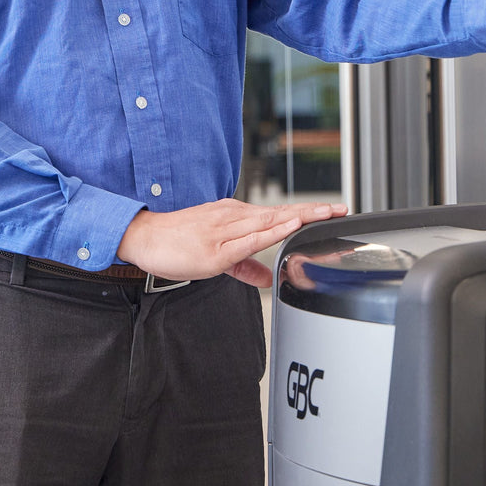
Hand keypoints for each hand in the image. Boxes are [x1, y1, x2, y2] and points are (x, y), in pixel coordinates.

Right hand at [116, 198, 349, 287]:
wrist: (144, 237)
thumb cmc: (176, 242)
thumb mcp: (217, 256)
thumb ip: (244, 265)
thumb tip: (267, 276)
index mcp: (235, 217)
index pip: (278, 214)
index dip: (306, 213)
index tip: (332, 212)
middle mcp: (234, 217)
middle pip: (281, 213)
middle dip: (313, 212)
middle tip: (342, 210)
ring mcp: (226, 230)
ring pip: (270, 221)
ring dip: (300, 218)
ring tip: (325, 215)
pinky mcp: (217, 247)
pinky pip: (249, 239)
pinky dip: (271, 232)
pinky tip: (288, 227)